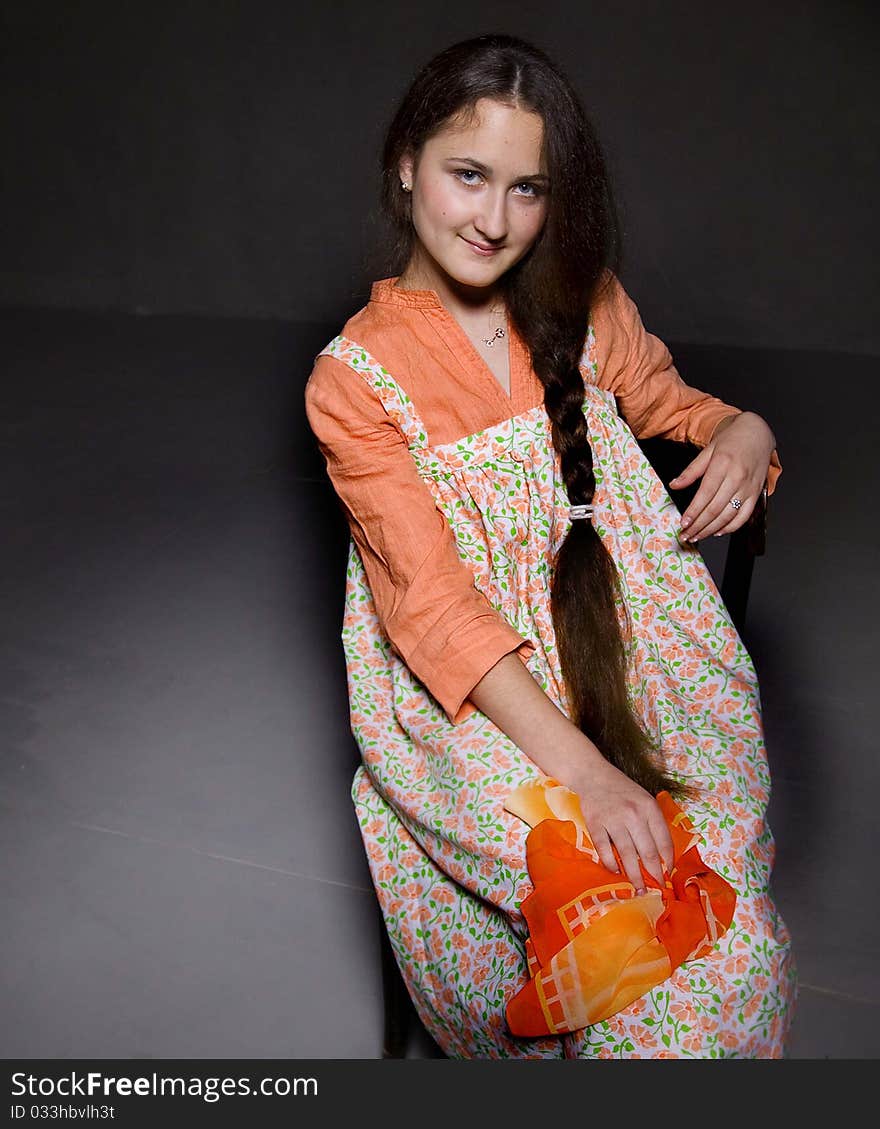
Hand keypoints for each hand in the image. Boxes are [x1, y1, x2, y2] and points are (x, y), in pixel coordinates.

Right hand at [567, 756, 673, 891]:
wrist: (593, 775)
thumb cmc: (622, 790)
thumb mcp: (644, 800)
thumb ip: (653, 823)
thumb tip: (662, 855)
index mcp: (649, 808)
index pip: (664, 840)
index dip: (668, 860)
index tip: (669, 873)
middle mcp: (633, 814)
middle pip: (647, 852)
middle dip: (655, 873)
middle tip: (659, 888)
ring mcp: (613, 819)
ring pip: (627, 854)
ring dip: (634, 876)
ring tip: (640, 889)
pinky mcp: (595, 824)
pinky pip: (604, 849)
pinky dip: (610, 864)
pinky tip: (616, 872)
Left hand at [669, 411, 775, 541]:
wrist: (757, 433)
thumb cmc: (732, 441)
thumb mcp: (708, 450)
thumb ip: (691, 471)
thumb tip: (675, 485)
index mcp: (723, 464)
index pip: (705, 494)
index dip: (694, 511)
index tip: (683, 523)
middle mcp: (737, 477)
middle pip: (715, 508)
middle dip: (698, 525)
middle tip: (685, 535)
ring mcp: (748, 487)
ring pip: (728, 516)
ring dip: (711, 530)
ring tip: (697, 536)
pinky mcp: (756, 494)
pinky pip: (744, 516)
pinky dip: (730, 527)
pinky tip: (717, 532)